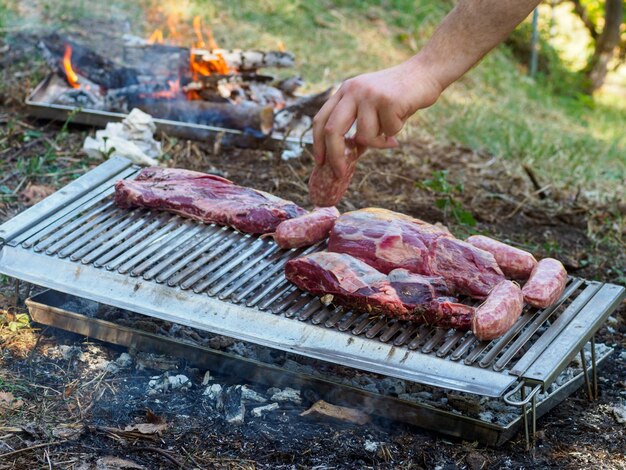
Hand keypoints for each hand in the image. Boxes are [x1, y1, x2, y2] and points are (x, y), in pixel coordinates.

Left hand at [312, 58, 442, 177]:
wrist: (425, 72)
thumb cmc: (398, 96)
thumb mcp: (371, 109)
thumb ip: (358, 128)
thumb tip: (347, 157)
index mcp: (344, 91)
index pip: (321, 119)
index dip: (317, 143)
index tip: (320, 162)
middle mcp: (352, 90)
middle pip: (332, 129)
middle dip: (335, 156)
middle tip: (340, 172)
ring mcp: (369, 94)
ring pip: (364, 136)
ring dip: (378, 142)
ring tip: (389, 133)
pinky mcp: (388, 100)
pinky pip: (386, 132)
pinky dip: (394, 134)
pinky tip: (402, 118)